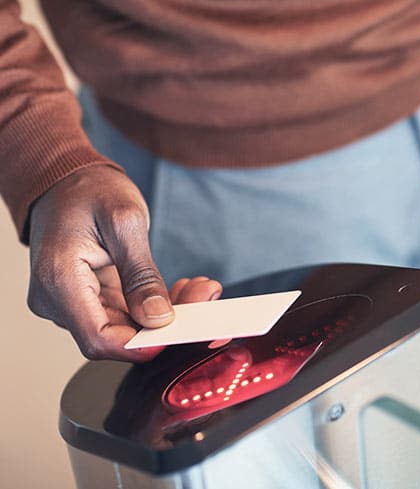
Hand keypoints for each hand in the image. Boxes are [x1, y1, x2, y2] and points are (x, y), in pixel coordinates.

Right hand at [27, 166, 221, 361]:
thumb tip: (157, 318)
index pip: (98, 338)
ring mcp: (70, 300)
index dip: (140, 345)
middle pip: (114, 335)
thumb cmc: (89, 190)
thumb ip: (141, 274)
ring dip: (160, 315)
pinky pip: (121, 314)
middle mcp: (57, 299)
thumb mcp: (125, 223)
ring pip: (122, 327)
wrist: (67, 181)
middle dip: (161, 325)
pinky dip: (149, 306)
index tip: (178, 332)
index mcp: (59, 279)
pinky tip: (174, 290)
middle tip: (202, 298)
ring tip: (193, 290)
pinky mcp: (86, 296)